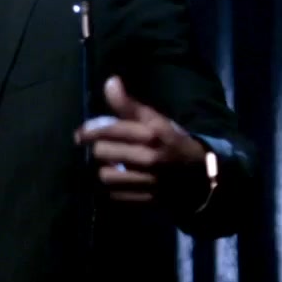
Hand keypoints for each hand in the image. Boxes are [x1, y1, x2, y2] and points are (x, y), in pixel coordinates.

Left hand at [73, 76, 207, 205]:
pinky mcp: (146, 200)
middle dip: (101, 149)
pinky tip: (122, 181)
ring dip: (105, 169)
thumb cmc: (173, 142)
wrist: (201, 176)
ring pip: (105, 175)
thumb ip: (129, 105)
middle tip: (104, 149)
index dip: (90, 130)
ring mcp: (148, 181)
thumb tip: (110, 81)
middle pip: (102, 152)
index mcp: (152, 133)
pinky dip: (114, 187)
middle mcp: (149, 157)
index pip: (110, 130)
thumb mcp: (156, 120)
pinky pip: (114, 194)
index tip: (80, 134)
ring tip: (112, 165)